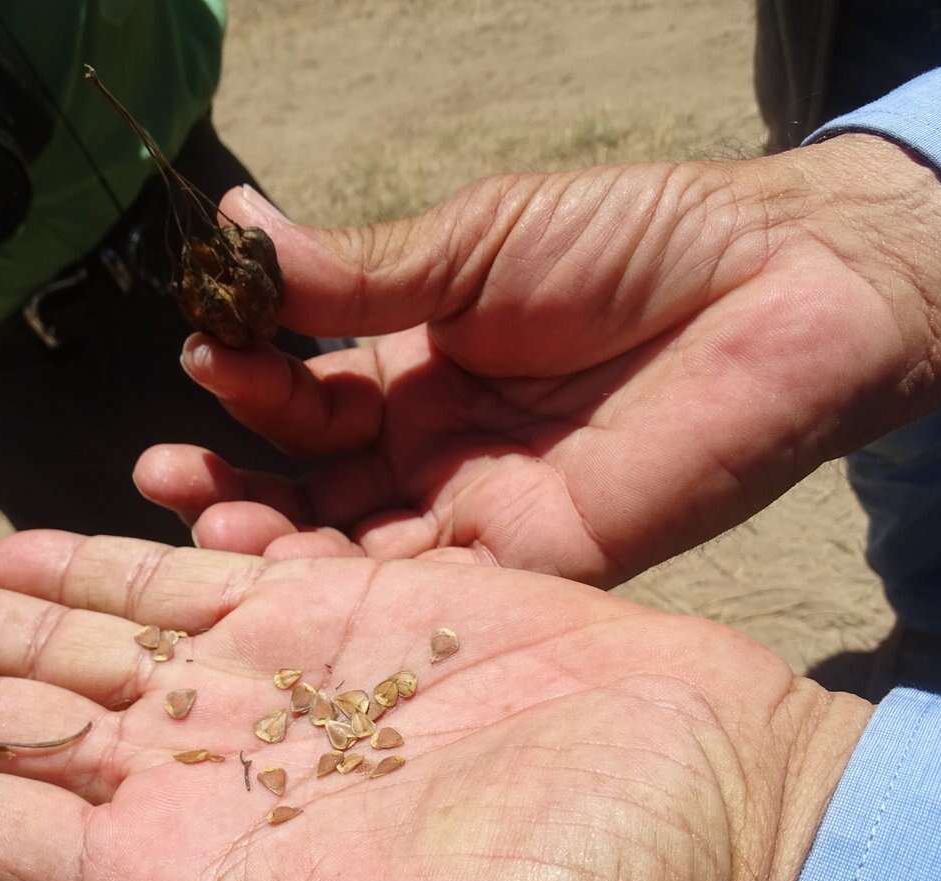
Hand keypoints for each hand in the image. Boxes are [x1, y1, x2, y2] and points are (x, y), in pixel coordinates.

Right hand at [137, 135, 940, 583]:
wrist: (779, 287)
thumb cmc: (630, 241)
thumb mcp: (473, 242)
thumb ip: (356, 270)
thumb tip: (232, 229)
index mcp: (416, 367)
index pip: (303, 392)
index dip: (248, 382)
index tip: (200, 360)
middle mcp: (434, 450)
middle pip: (309, 485)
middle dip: (232, 482)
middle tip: (161, 477)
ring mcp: (480, 514)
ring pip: (353, 551)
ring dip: (274, 542)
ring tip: (205, 523)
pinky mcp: (535, 566)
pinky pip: (429, 592)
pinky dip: (356, 590)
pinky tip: (290, 572)